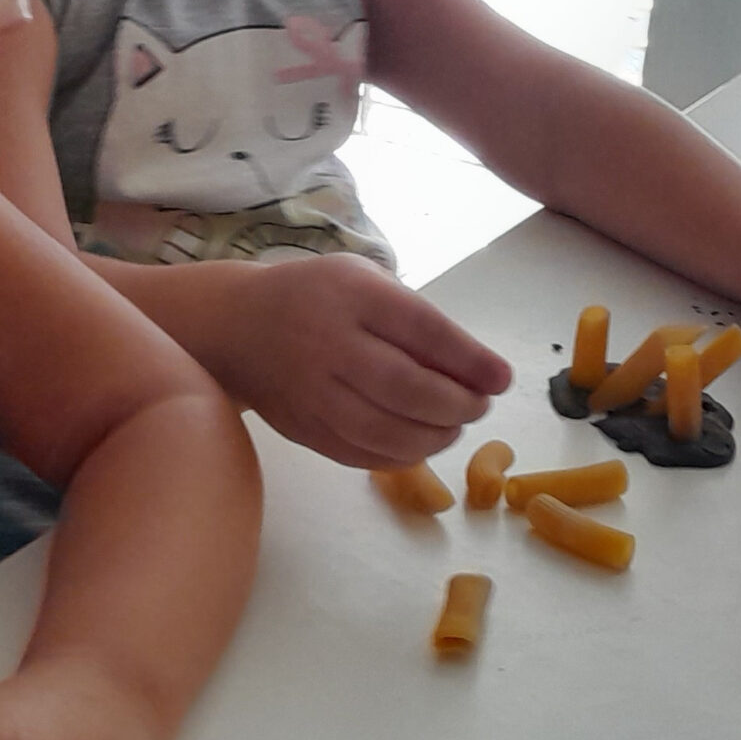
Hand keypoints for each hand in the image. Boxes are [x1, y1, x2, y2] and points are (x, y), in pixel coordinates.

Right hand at [210, 254, 511, 468]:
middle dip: (458, 405)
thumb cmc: (319, 298)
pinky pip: (363, 456)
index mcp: (353, 295)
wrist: (237, 328)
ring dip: (436, 436)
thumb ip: (417, 320)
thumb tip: (479, 373)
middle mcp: (329, 344)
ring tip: (453, 425)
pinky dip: (402, 456)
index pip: (423, 331)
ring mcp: (313, 393)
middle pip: (408, 389)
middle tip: (479, 406)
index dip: (470, 361)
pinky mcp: (305, 430)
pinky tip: (419, 442)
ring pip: (387, 432)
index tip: (502, 378)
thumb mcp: (366, 283)